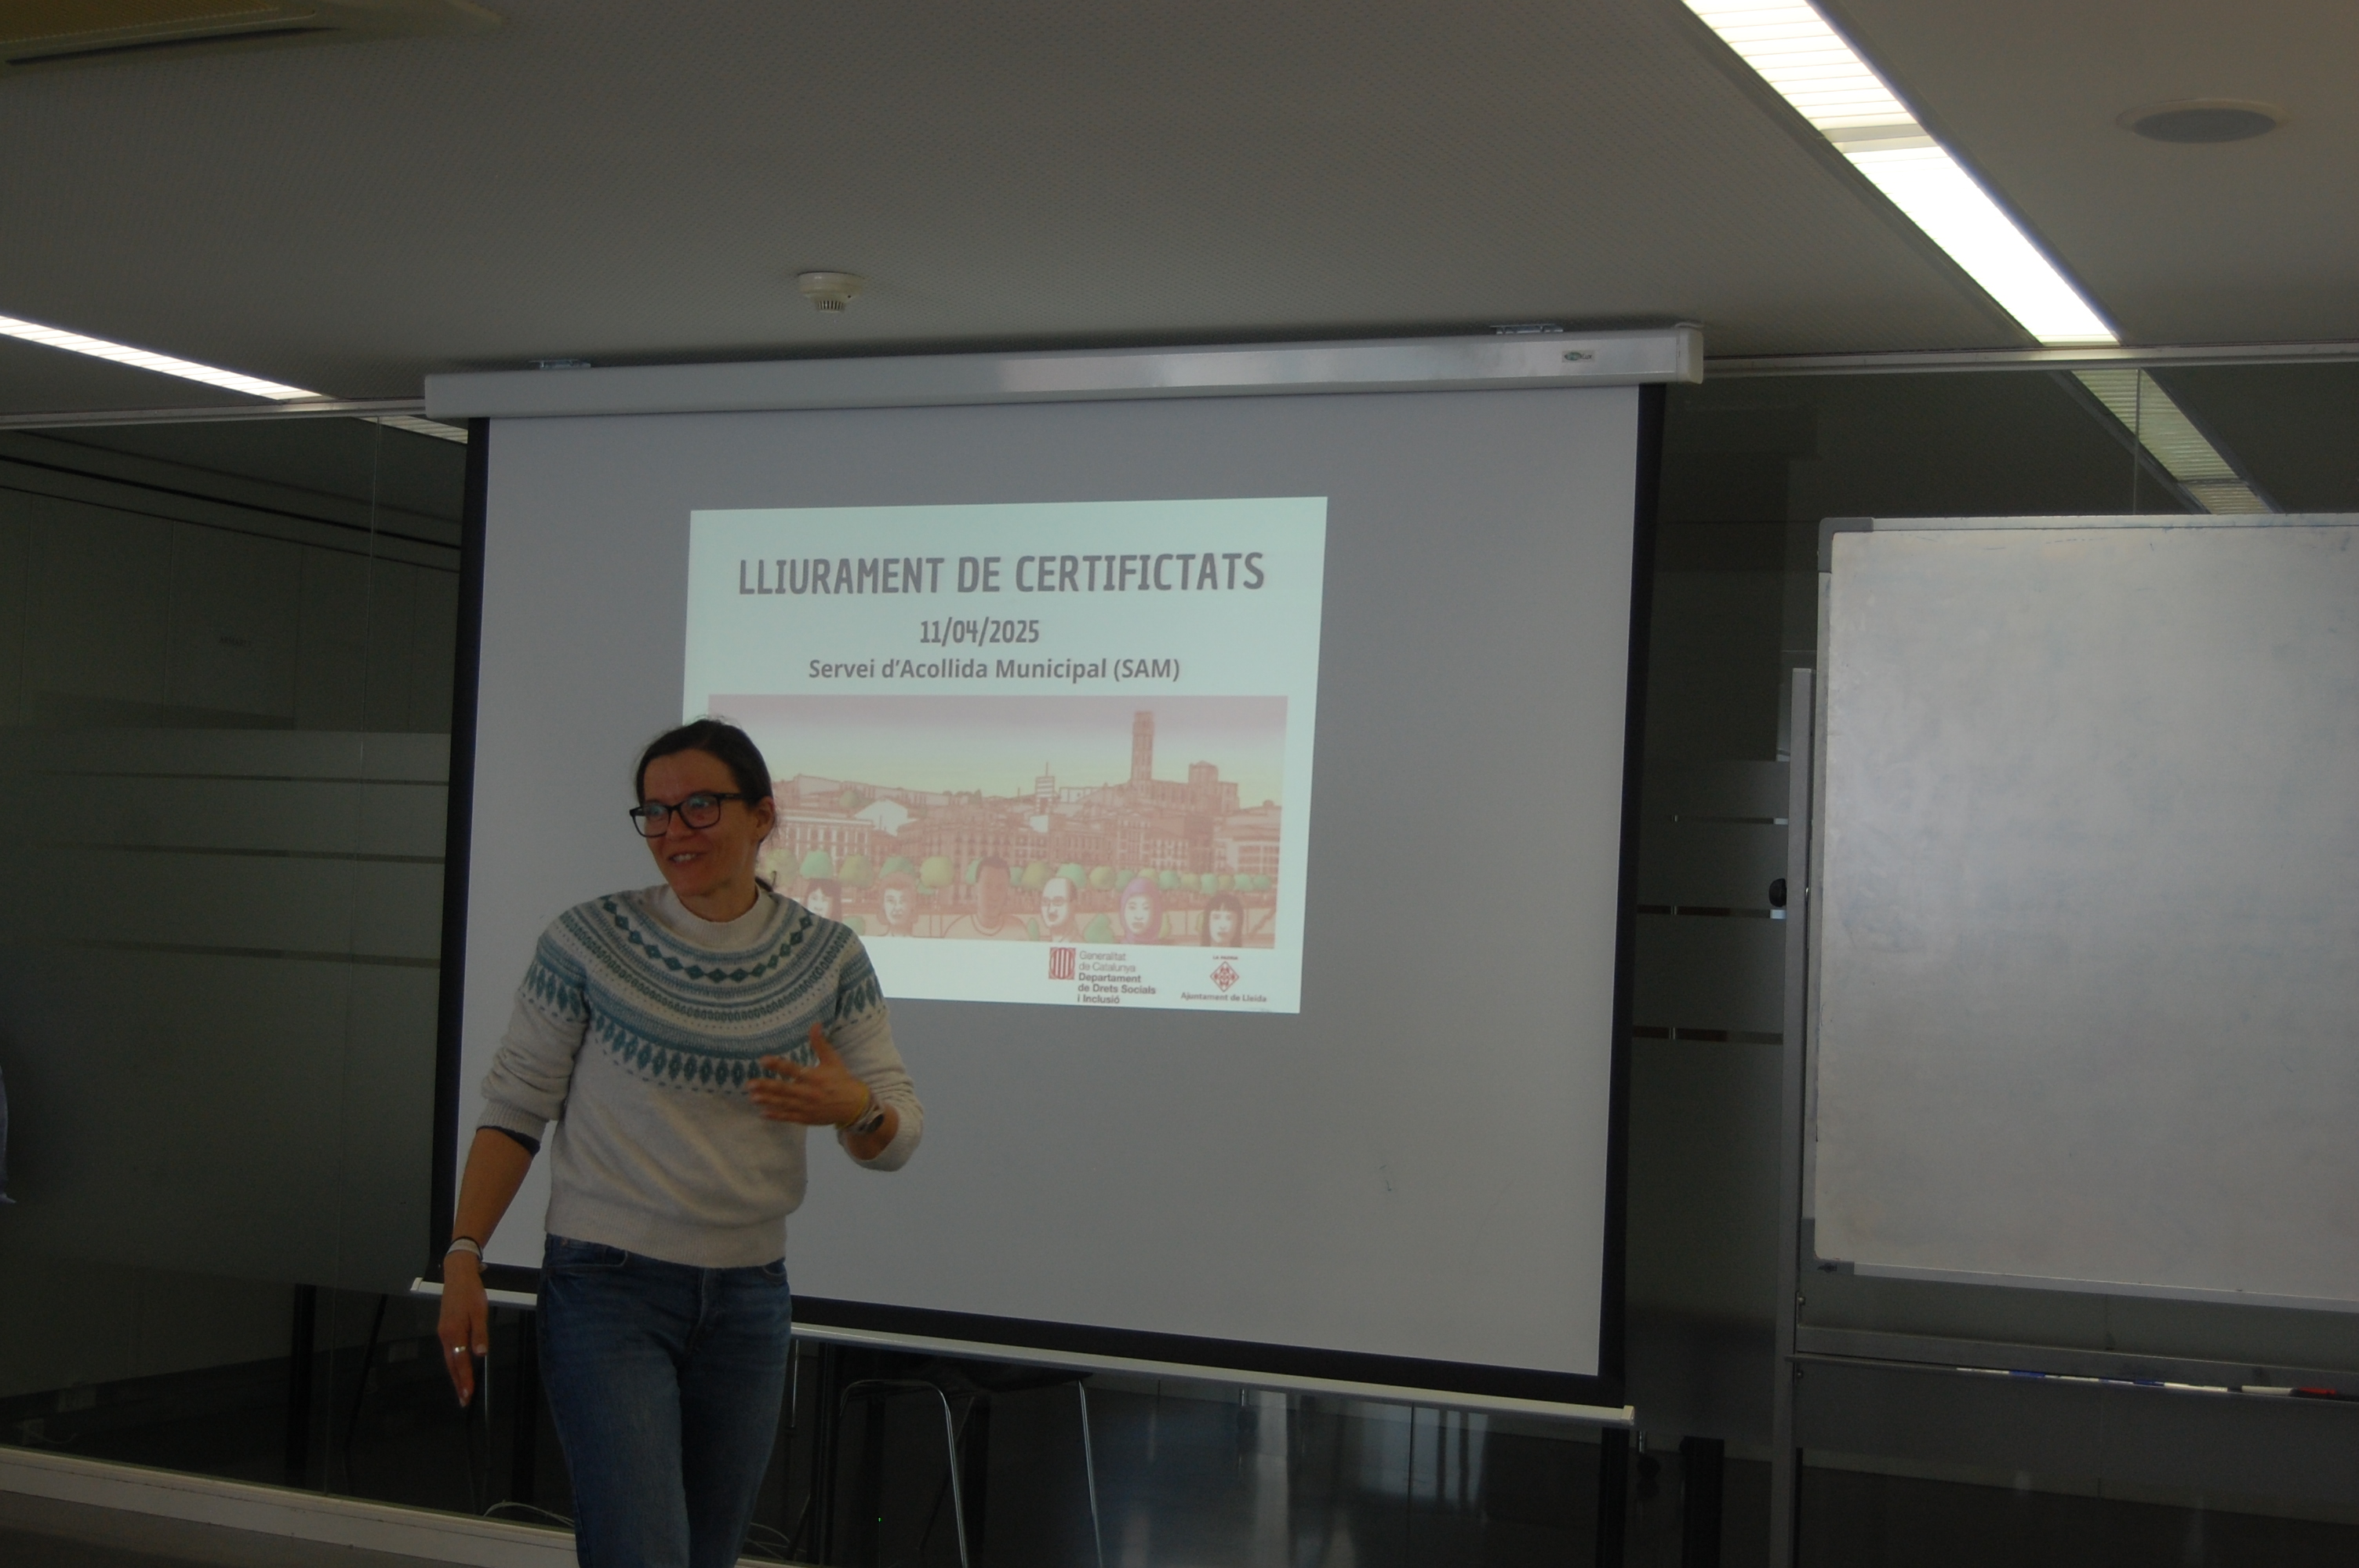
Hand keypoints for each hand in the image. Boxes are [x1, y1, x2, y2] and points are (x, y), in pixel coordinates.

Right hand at [437, 1254, 488, 1406]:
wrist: (457, 1275)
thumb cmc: (471, 1293)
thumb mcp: (479, 1311)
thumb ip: (480, 1333)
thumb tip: (480, 1354)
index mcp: (454, 1333)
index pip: (460, 1362)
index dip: (464, 1380)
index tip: (467, 1395)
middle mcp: (446, 1335)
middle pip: (452, 1365)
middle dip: (458, 1383)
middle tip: (463, 1401)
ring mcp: (443, 1332)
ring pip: (449, 1359)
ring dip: (456, 1375)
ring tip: (462, 1389)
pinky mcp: (445, 1328)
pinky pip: (449, 1350)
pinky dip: (453, 1363)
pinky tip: (458, 1368)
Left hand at [750, 1023, 871, 1125]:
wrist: (854, 1106)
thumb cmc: (841, 1080)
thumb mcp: (833, 1060)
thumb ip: (820, 1044)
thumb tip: (814, 1024)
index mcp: (815, 1077)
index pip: (793, 1070)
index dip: (778, 1065)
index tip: (762, 1060)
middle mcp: (808, 1093)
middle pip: (784, 1089)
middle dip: (766, 1086)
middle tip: (749, 1084)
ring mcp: (806, 1107)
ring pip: (783, 1104)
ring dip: (767, 1100)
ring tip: (752, 1097)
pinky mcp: (806, 1118)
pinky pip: (789, 1117)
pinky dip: (776, 1115)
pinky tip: (763, 1113)